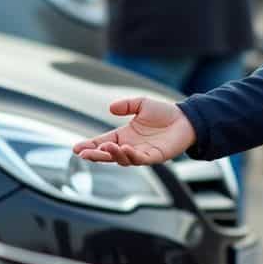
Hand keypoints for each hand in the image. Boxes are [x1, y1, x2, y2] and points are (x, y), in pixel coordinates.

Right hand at [73, 97, 195, 165]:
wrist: (186, 119)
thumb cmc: (164, 113)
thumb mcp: (141, 104)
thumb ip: (126, 105)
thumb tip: (110, 108)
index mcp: (124, 135)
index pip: (103, 142)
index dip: (90, 146)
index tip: (76, 148)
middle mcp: (130, 146)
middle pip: (108, 154)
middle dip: (96, 154)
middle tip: (84, 153)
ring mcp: (142, 153)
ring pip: (123, 159)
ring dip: (113, 154)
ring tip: (105, 148)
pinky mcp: (155, 156)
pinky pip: (141, 159)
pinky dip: (132, 155)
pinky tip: (125, 148)